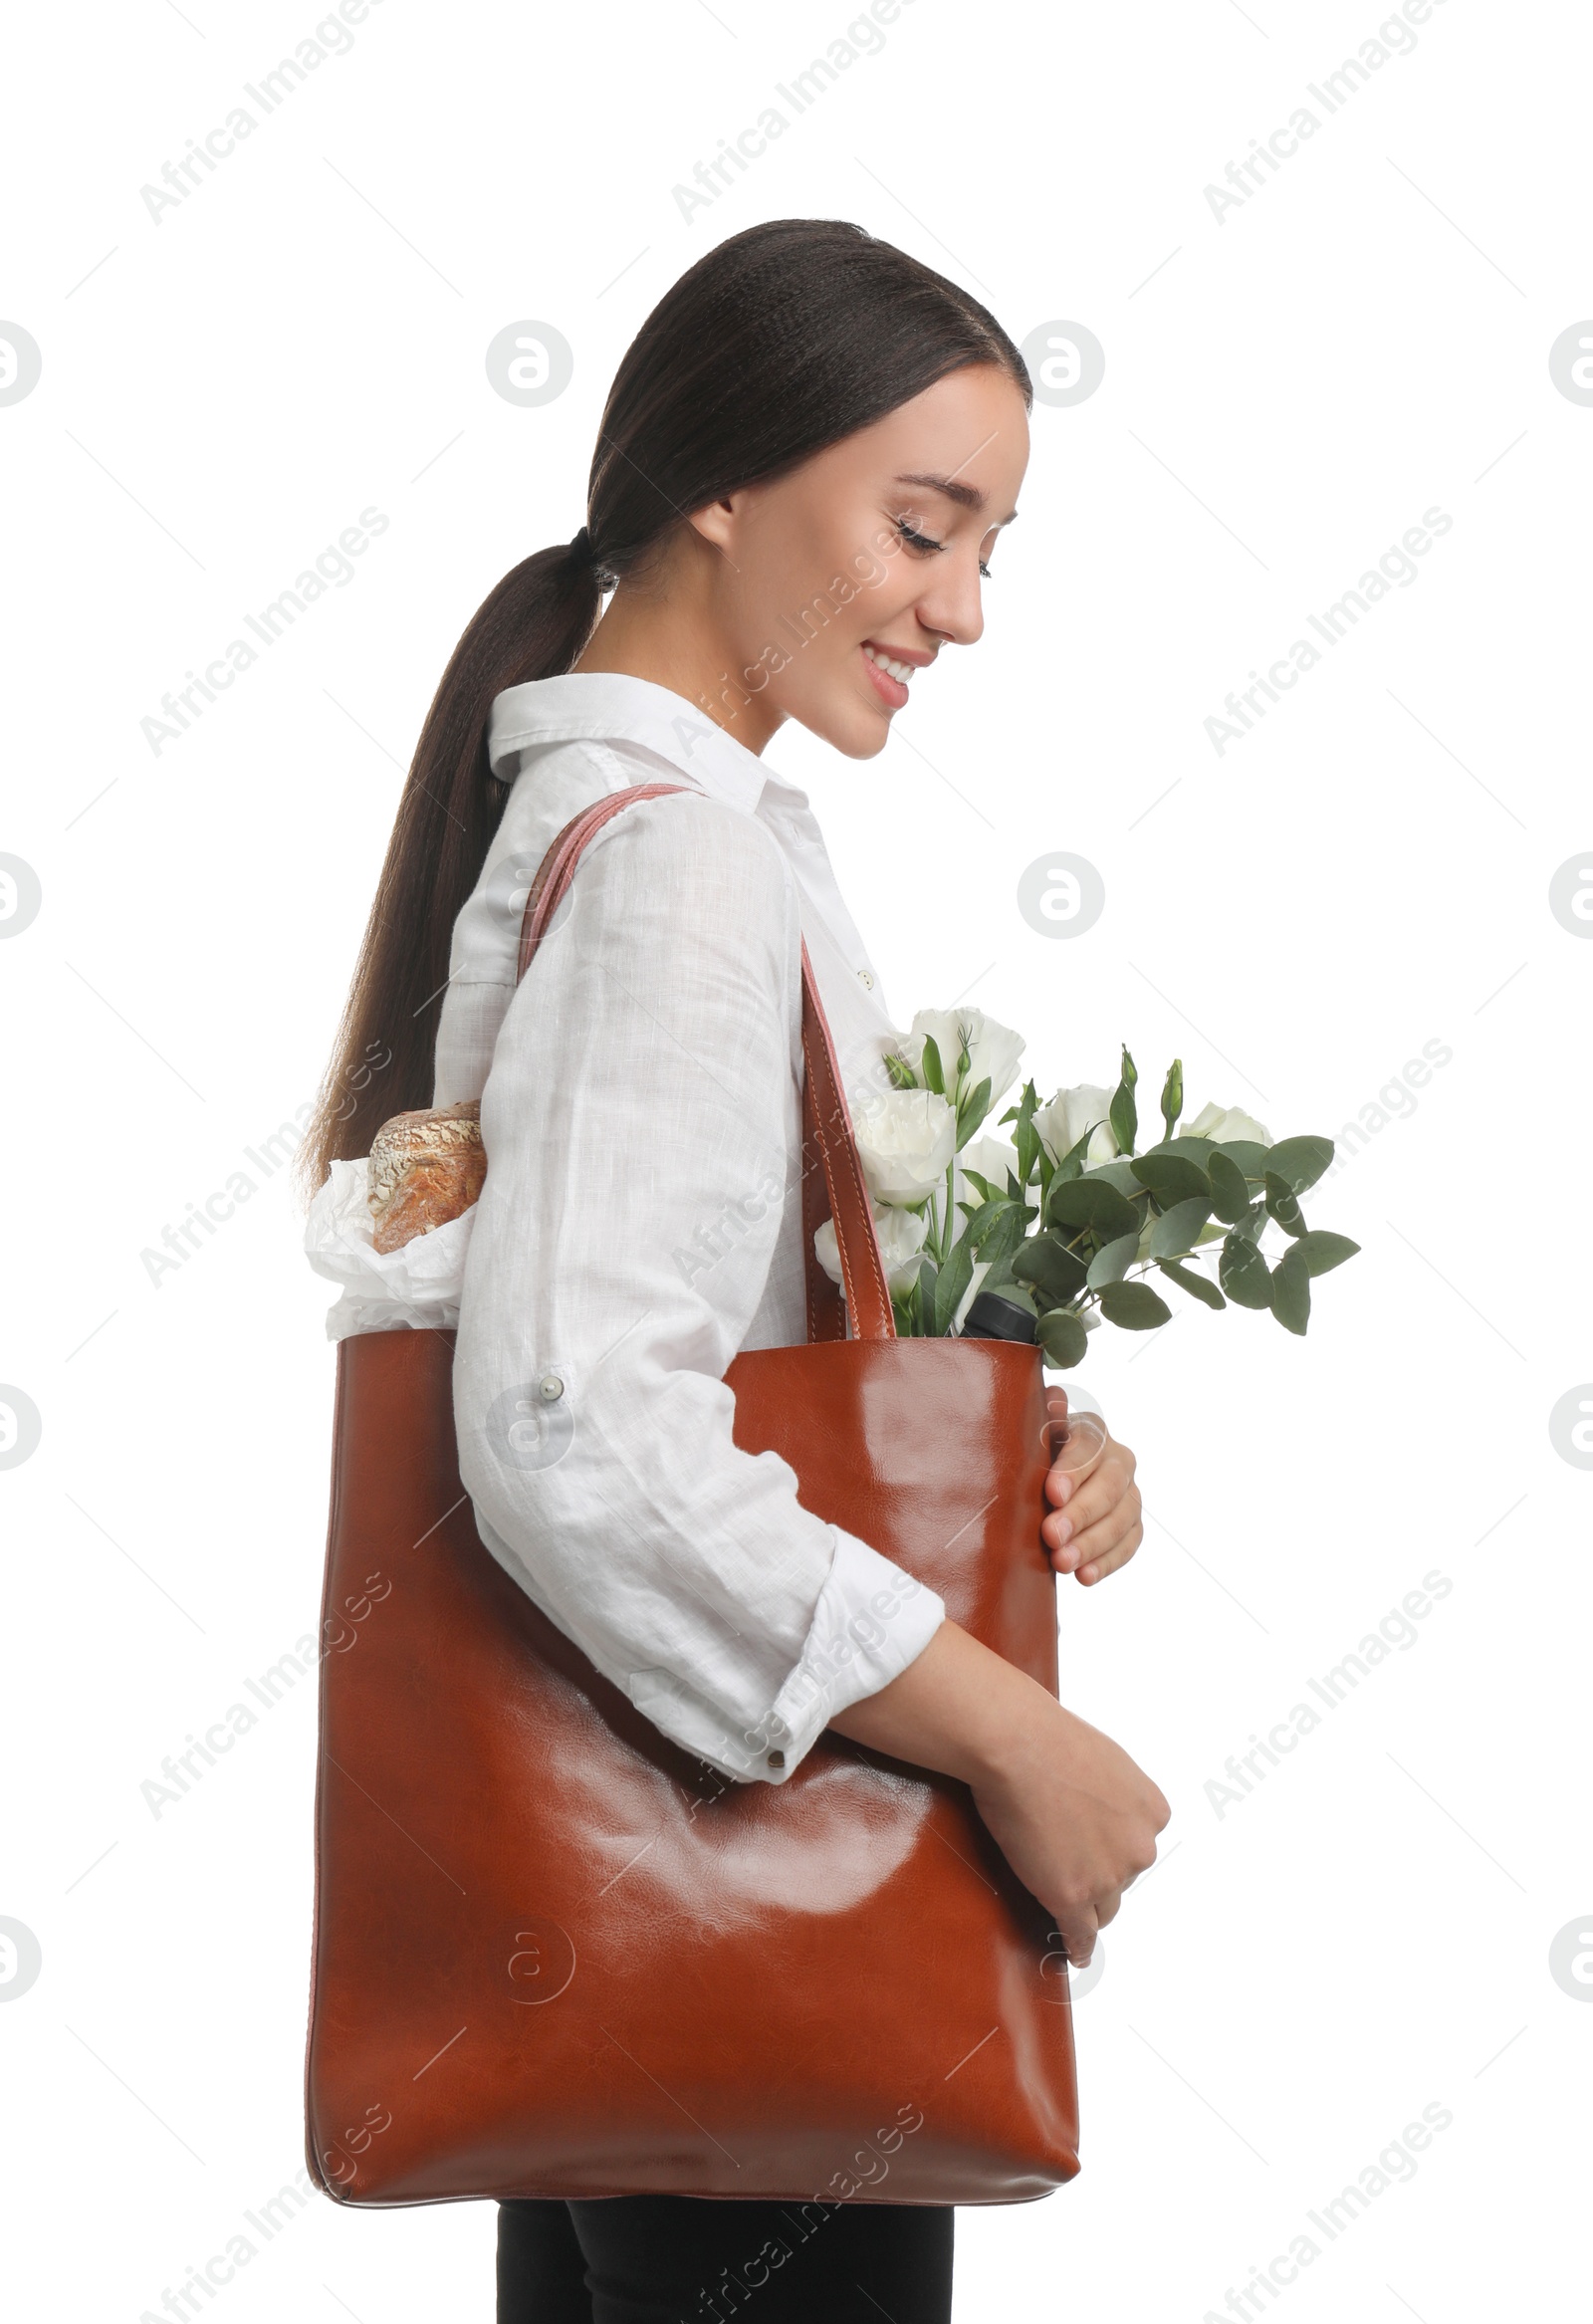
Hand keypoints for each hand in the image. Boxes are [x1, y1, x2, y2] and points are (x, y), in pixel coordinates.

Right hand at [970, 1693, 1169, 1966]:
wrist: (1018, 1744)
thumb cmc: (1049, 1739)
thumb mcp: (1106, 1759)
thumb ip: (1115, 1794)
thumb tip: (1100, 1806)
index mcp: (1153, 1812)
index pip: (1136, 1846)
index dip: (1110, 1848)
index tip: (1094, 1849)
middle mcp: (1139, 1848)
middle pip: (1122, 1878)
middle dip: (1099, 1872)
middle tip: (1064, 1855)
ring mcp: (1107, 1876)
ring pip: (1101, 1906)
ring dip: (1084, 1904)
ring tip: (1060, 1893)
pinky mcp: (1072, 1896)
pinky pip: (1081, 1932)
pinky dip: (1080, 1946)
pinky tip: (1076, 1953)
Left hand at [1041, 1389, 1142, 1586]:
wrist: (1043, 1485)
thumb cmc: (1032, 1455)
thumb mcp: (1030, 1436)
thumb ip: (1040, 1420)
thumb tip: (1054, 1398)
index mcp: (1092, 1430)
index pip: (1088, 1446)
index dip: (1072, 1470)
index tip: (1052, 1493)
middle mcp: (1118, 1458)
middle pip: (1108, 1486)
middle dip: (1081, 1513)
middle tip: (1052, 1535)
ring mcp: (1129, 1493)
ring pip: (1122, 1518)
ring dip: (1092, 1544)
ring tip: (1063, 1562)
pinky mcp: (1132, 1524)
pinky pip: (1129, 1545)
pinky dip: (1107, 1563)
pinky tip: (1085, 1576)